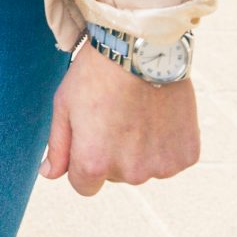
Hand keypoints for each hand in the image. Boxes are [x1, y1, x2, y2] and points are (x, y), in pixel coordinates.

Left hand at [42, 41, 200, 194]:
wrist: (141, 50)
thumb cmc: (96, 74)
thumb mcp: (65, 105)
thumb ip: (58, 146)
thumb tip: (49, 174)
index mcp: (94, 163)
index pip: (84, 186)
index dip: (83, 162)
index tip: (89, 137)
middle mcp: (130, 172)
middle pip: (115, 175)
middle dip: (111, 153)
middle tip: (114, 115)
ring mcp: (161, 166)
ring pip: (144, 168)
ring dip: (140, 150)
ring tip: (137, 112)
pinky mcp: (186, 156)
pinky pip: (170, 159)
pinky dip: (165, 143)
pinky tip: (159, 115)